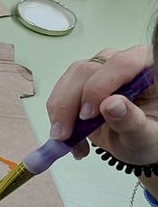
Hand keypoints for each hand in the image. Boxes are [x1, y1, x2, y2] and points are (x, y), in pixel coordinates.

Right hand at [46, 46, 157, 163]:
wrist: (138, 143)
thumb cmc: (150, 137)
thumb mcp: (146, 137)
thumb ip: (132, 121)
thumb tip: (111, 104)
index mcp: (147, 70)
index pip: (122, 65)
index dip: (100, 87)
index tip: (88, 115)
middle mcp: (123, 64)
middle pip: (88, 70)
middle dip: (70, 103)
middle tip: (65, 134)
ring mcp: (101, 69)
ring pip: (70, 78)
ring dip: (60, 109)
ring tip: (64, 138)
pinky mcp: (83, 80)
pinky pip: (62, 89)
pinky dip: (58, 114)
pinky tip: (67, 136)